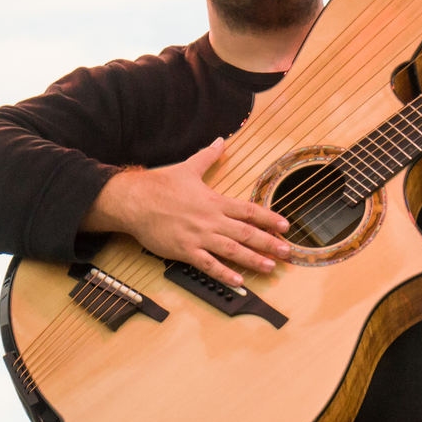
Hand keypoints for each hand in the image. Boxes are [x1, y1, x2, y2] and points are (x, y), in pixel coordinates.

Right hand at [82, 138, 290, 286]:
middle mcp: (211, 220)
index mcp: (215, 201)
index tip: (285, 225)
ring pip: (232, 250)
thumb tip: (221, 140)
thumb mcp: (188, 168)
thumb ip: (208, 156)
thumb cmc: (160, 185)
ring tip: (270, 267)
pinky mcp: (185, 250)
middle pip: (246, 233)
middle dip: (269, 242)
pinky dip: (224, 274)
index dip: (269, 218)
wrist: (134, 201)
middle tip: (287, 251)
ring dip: (253, 259)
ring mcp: (199, 236)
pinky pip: (208, 265)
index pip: (248, 211)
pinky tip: (239, 281)